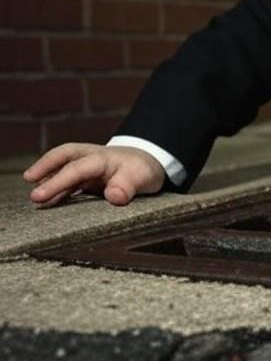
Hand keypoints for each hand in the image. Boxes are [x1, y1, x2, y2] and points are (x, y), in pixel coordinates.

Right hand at [23, 143, 165, 206]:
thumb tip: (114, 197)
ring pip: (63, 168)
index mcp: (102, 158)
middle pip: (64, 159)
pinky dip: (58, 189)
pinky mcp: (87, 177)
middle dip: (45, 171)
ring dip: (48, 181)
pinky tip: (50, 201)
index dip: (57, 181)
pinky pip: (68, 180)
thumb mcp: (143, 177)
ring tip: (37, 200)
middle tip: (30, 186)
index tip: (41, 195)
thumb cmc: (143, 170)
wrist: (149, 162)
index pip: (76, 169)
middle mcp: (91, 158)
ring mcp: (87, 167)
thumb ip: (128, 186)